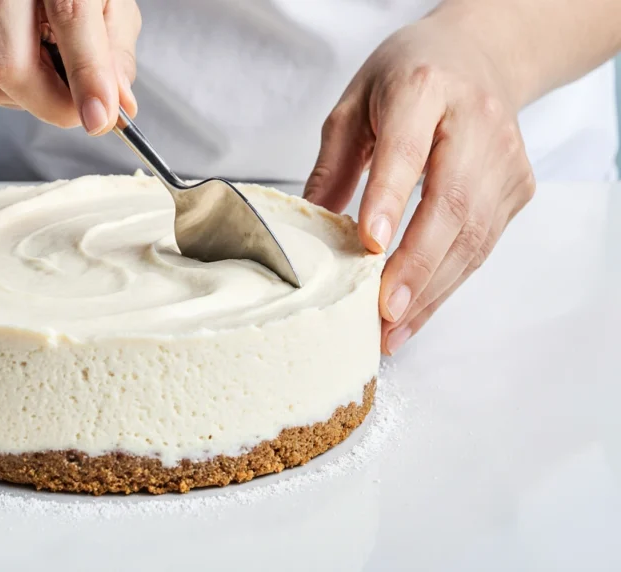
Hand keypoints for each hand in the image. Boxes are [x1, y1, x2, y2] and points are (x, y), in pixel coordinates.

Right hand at [0, 0, 139, 133]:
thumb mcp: (108, 11)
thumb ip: (113, 59)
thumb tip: (114, 109)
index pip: (69, 19)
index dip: (86, 76)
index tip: (99, 120)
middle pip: (8, 68)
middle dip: (50, 104)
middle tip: (79, 108)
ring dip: (24, 97)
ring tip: (43, 65)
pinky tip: (13, 58)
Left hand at [303, 14, 535, 354]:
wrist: (478, 56)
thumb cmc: (408, 78)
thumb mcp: (353, 104)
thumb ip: (332, 164)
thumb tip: (309, 230)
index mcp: (423, 88)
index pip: (406, 150)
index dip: (389, 199)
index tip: (369, 244)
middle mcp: (475, 122)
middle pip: (451, 203)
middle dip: (416, 266)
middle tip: (383, 312)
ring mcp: (505, 157)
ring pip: (473, 235)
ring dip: (432, 290)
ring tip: (393, 330)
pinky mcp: (518, 187)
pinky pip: (482, 245)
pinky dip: (448, 283)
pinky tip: (417, 311)